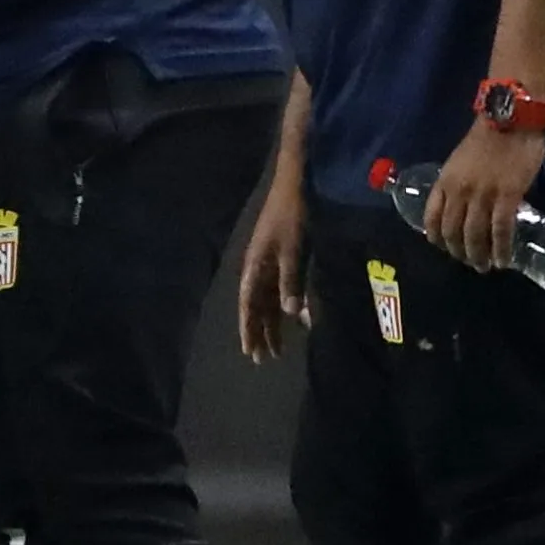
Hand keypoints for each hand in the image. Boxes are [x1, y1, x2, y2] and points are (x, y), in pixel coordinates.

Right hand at [238, 185, 311, 362]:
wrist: (293, 187)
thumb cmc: (291, 216)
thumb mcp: (292, 249)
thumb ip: (290, 280)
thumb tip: (288, 313)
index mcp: (254, 267)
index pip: (249, 305)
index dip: (249, 328)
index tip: (251, 351)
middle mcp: (258, 268)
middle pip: (256, 307)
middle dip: (259, 332)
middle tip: (264, 358)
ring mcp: (269, 263)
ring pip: (268, 300)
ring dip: (272, 323)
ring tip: (278, 347)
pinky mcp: (282, 257)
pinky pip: (280, 289)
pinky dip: (285, 305)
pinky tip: (296, 317)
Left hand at [423, 122, 544, 271]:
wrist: (509, 120)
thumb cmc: (486, 138)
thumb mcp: (459, 161)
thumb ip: (458, 183)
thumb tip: (464, 203)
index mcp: (445, 181)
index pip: (431, 216)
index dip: (435, 236)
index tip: (442, 248)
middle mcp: (459, 191)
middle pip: (452, 230)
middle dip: (458, 251)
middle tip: (467, 262)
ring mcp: (482, 195)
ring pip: (474, 234)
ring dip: (478, 255)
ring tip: (483, 267)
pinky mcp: (507, 196)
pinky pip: (501, 230)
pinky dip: (500, 249)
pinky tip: (502, 260)